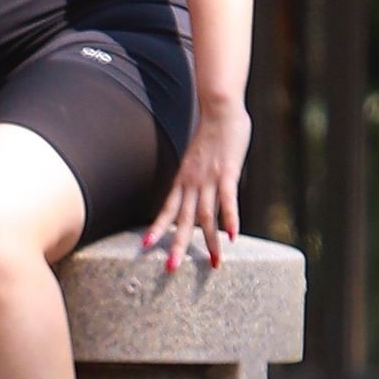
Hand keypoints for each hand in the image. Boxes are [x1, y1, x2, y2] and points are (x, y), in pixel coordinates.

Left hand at [141, 100, 250, 270]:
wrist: (219, 109)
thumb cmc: (211, 133)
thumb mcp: (196, 158)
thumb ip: (196, 177)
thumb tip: (198, 191)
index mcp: (183, 179)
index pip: (167, 208)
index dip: (156, 228)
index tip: (146, 247)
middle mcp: (193, 183)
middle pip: (182, 219)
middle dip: (177, 245)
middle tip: (170, 269)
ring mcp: (210, 178)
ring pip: (206, 216)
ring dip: (209, 242)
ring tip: (213, 264)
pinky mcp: (227, 172)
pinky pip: (228, 200)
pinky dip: (230, 219)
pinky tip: (233, 237)